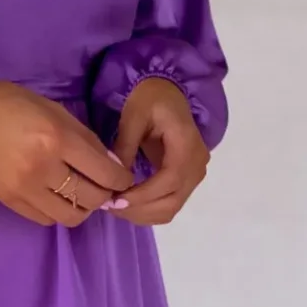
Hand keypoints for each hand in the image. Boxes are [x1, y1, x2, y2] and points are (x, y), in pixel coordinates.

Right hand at [0, 80, 133, 226]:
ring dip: (81, 208)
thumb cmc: (20, 107)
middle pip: (91, 199)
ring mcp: (24, 188)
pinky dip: (57, 211)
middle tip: (103, 187)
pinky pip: (46, 219)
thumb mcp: (59, 114)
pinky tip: (56, 196)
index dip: (121, 180)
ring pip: (70, 216)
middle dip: (104, 195)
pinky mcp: (10, 201)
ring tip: (80, 195)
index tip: (122, 179)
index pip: (104, 174)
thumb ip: (89, 143)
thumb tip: (113, 169)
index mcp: (57, 139)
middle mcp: (42, 167)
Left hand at [106, 77, 209, 224]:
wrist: (167, 92)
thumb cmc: (150, 98)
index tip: (116, 200)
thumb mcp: (133, 116)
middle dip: (139, 209)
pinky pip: (170, 204)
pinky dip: (149, 210)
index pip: (170, 180)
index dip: (144, 195)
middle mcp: (197, 164)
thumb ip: (125, 147)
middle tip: (109, 206)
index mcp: (187, 144)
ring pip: (171, 208)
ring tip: (114, 206)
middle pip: (172, 201)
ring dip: (142, 214)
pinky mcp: (186, 180)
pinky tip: (127, 203)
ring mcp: (194, 174)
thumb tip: (114, 179)